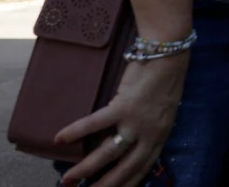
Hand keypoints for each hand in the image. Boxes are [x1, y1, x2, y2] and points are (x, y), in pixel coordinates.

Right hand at [56, 55, 187, 186]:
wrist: (168, 55)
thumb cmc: (166, 79)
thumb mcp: (164, 111)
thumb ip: (150, 128)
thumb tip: (131, 140)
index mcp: (160, 135)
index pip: (143, 167)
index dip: (129, 183)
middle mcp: (149, 134)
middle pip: (125, 167)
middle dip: (105, 184)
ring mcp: (136, 121)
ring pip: (108, 153)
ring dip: (86, 168)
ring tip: (68, 179)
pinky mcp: (123, 106)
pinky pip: (95, 123)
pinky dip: (76, 131)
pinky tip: (60, 139)